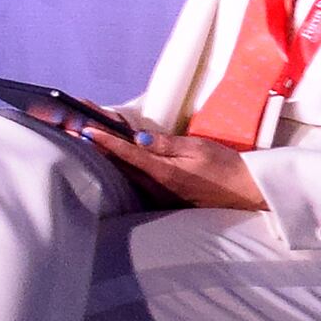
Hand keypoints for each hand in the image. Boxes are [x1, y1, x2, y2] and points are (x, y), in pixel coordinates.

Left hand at [63, 109, 263, 212]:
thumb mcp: (198, 149)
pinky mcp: (163, 194)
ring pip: (124, 171)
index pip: (127, 153)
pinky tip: (111, 154)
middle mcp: (156, 186)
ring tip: (86, 136)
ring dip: (105, 153)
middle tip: (74, 126)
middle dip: (96, 144)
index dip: (105, 140)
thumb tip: (138, 137)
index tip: (85, 128)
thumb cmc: (226, 167)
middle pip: (118, 163)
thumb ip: (166, 144)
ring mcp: (158, 193)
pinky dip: (121, 162)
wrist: (246, 192)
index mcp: (164, 173)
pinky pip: (136, 176)